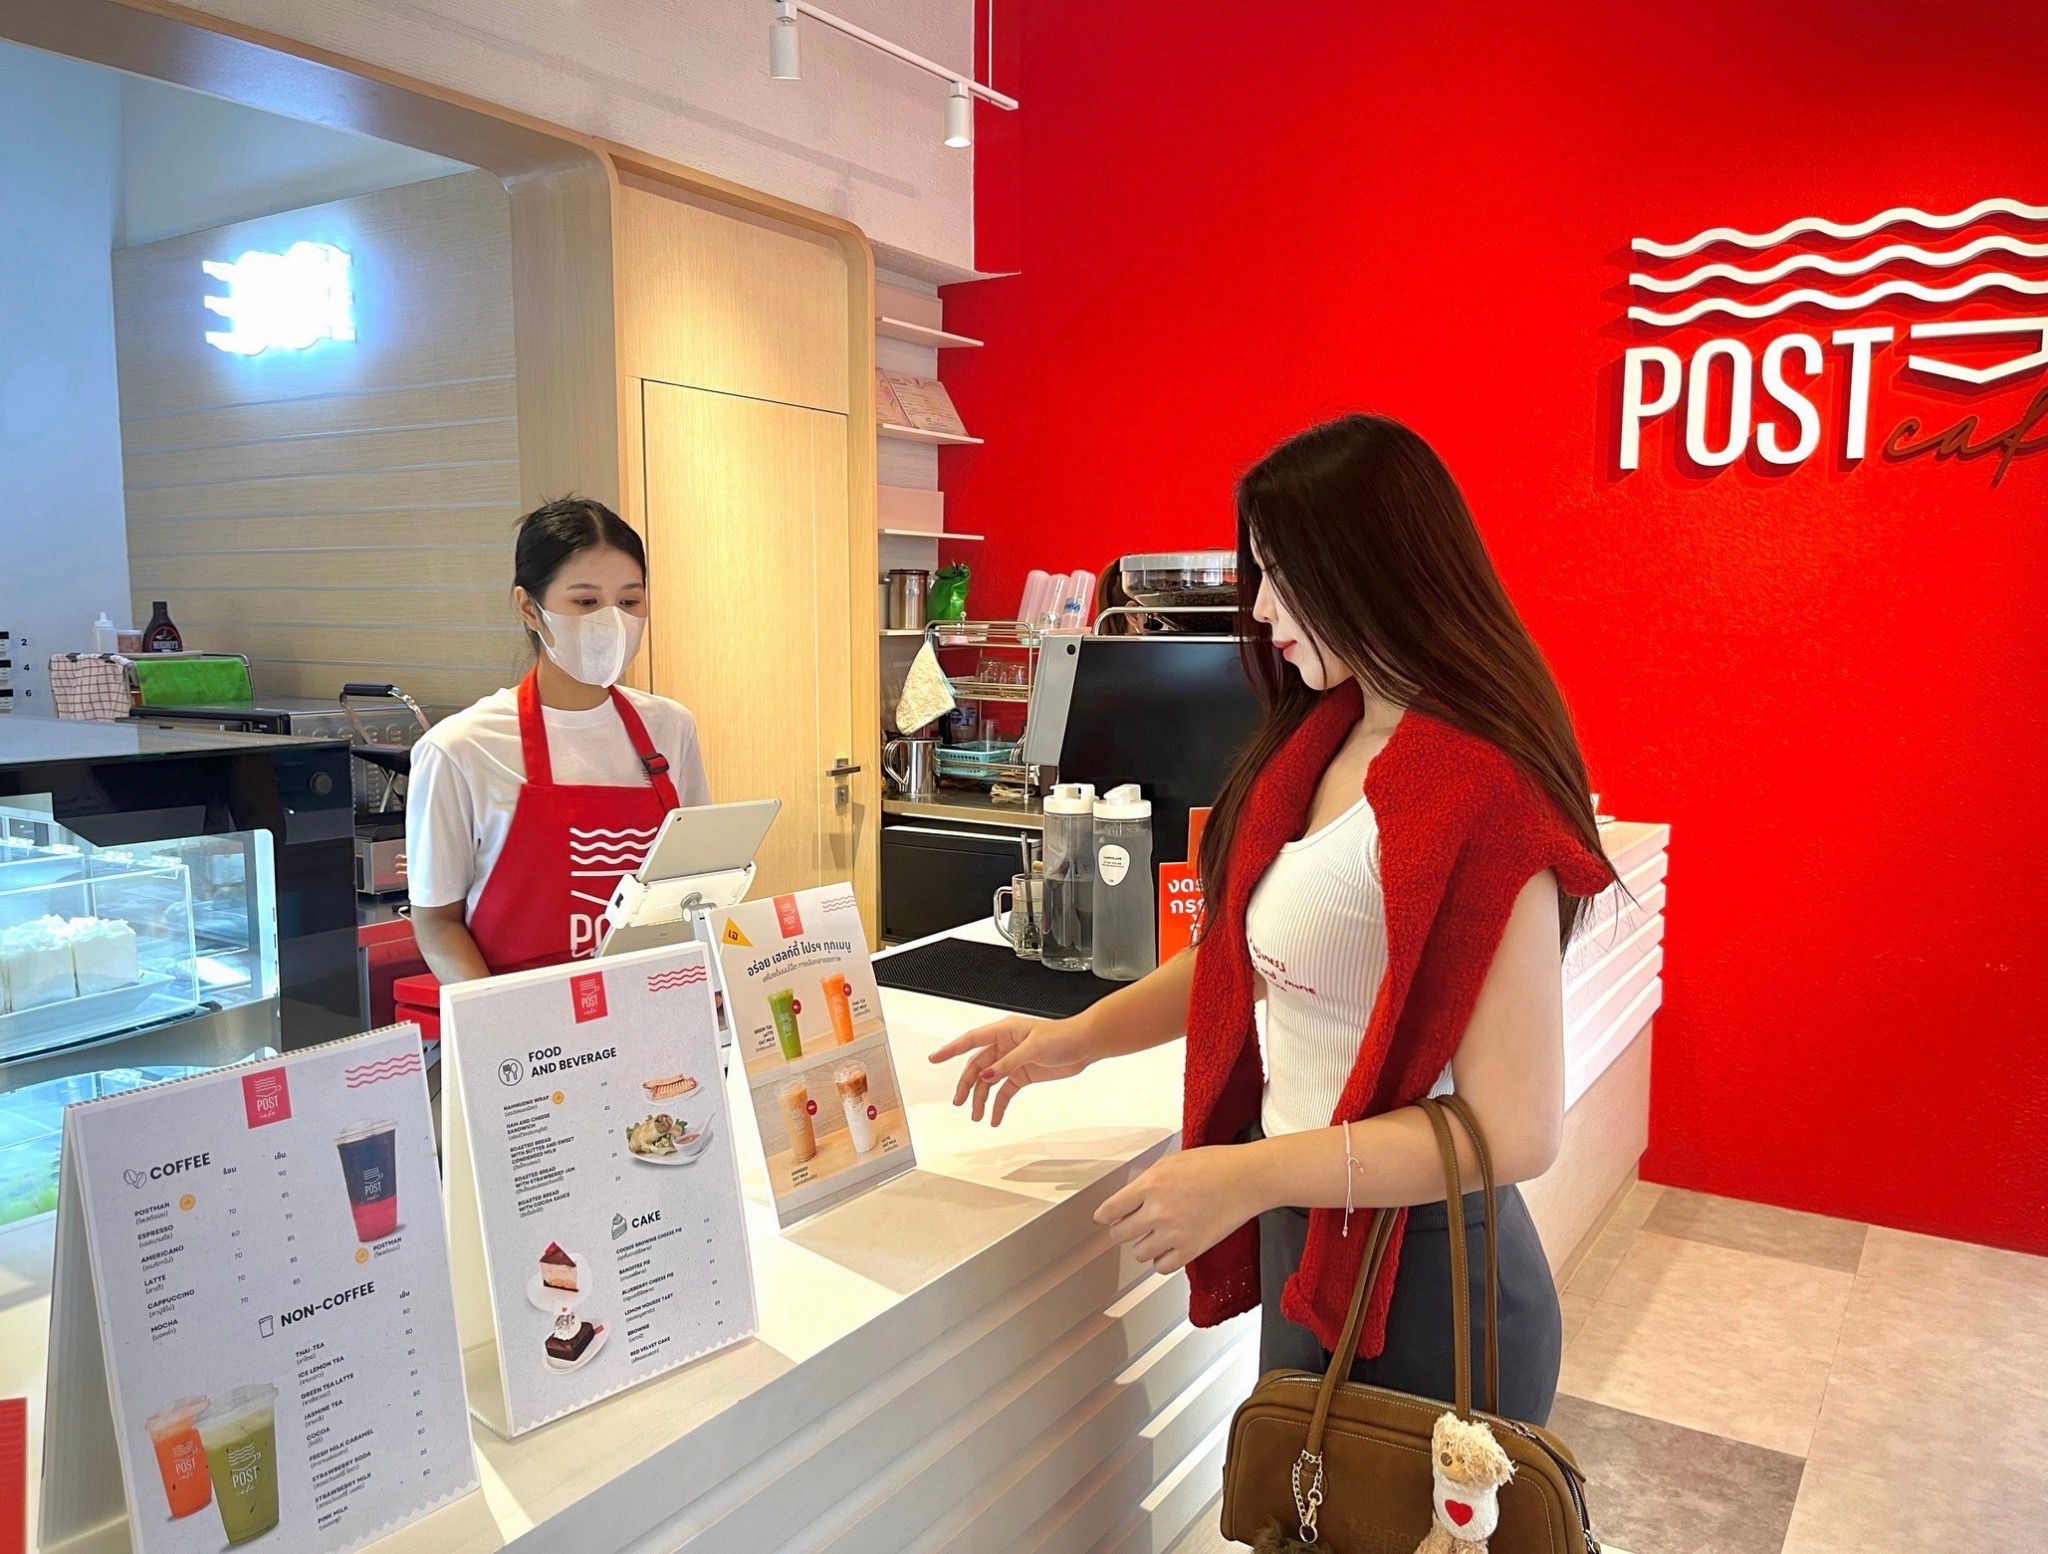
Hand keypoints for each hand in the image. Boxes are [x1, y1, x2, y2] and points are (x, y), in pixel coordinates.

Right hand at [928, 1014, 1093, 1125]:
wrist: (1085, 1045)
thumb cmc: (1063, 1036)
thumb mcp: (1033, 1048)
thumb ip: (1008, 1063)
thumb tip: (987, 1076)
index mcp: (1004, 1031)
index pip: (971, 1040)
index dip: (951, 1049)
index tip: (934, 1058)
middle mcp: (1005, 1045)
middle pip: (977, 1066)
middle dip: (967, 1084)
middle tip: (958, 1102)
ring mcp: (1013, 1061)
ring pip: (989, 1081)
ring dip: (981, 1098)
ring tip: (976, 1116)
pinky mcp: (1023, 1074)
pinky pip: (1005, 1091)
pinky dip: (999, 1105)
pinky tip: (995, 1118)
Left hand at [1094, 1146, 1263, 1274]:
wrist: (1247, 1178)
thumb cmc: (1216, 1164)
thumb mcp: (1172, 1161)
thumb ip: (1148, 1180)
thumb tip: (1131, 1196)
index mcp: (1150, 1184)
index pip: (1111, 1209)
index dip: (1104, 1215)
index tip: (1103, 1218)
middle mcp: (1158, 1210)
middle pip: (1120, 1234)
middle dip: (1121, 1229)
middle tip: (1127, 1227)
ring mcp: (1174, 1232)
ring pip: (1138, 1253)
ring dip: (1142, 1245)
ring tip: (1152, 1237)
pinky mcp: (1191, 1249)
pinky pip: (1161, 1267)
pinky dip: (1160, 1261)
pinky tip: (1166, 1250)